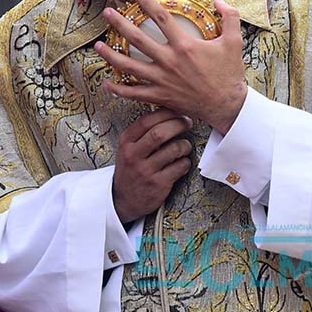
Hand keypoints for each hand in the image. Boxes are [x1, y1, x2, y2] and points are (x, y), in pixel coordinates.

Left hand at [94, 0, 247, 133]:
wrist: (227, 105)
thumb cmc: (230, 74)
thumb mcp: (234, 41)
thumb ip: (229, 17)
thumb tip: (219, 1)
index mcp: (185, 45)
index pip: (161, 18)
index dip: (147, 2)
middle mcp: (169, 61)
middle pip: (138, 39)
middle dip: (120, 24)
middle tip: (107, 13)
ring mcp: (162, 80)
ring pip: (129, 66)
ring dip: (111, 55)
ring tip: (97, 46)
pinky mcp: (160, 96)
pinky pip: (134, 94)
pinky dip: (119, 89)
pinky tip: (107, 83)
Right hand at [112, 108, 193, 223]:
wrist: (123, 200)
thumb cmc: (130, 170)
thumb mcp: (127, 149)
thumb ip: (142, 133)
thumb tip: (168, 112)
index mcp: (126, 142)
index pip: (146, 121)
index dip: (165, 113)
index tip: (177, 111)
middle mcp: (133, 155)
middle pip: (160, 133)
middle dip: (178, 124)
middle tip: (187, 122)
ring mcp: (146, 171)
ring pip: (174, 149)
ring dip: (185, 145)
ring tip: (185, 146)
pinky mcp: (158, 184)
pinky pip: (180, 166)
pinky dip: (185, 162)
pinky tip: (181, 162)